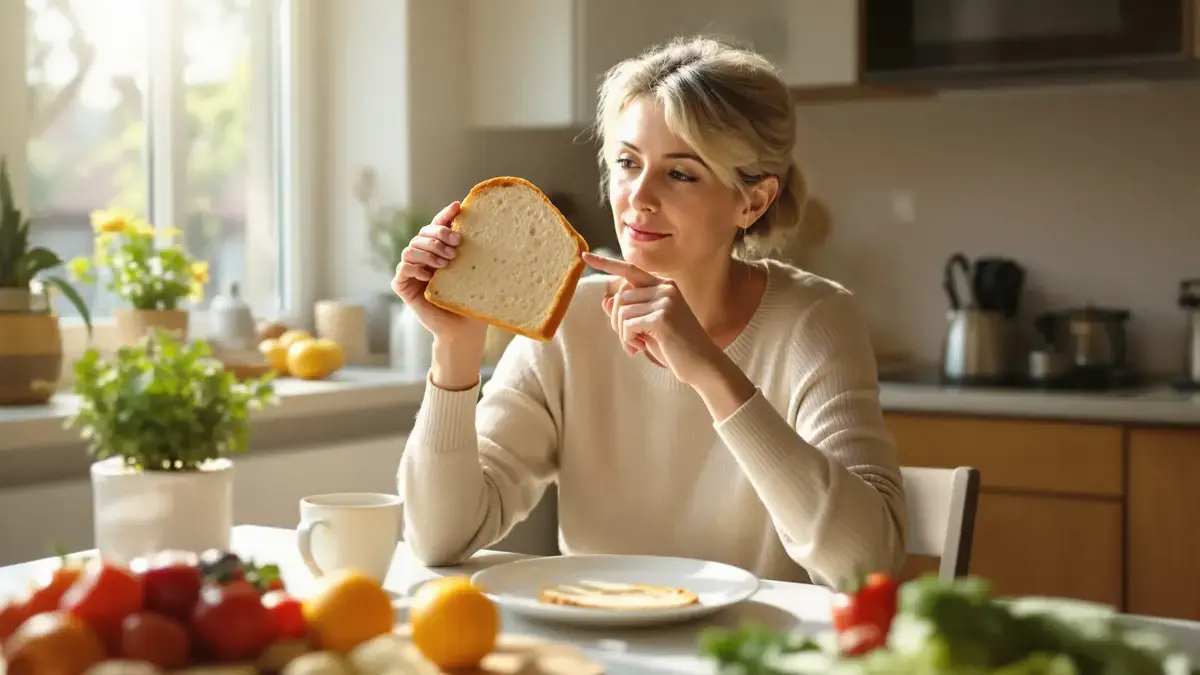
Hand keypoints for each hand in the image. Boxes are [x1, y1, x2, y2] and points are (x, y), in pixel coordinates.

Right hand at [391, 202, 486, 346]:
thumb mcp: (475, 272)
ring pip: (410, 248)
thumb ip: (475, 251)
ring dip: (428, 252)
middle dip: (438, 236)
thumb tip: (494, 225)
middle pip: (422, 233)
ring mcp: (412, 271)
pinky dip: (416, 268)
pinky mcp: (403, 286)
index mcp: (440, 250)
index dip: (445, 215)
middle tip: (456, 247)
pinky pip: (403, 268)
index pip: (438, 225)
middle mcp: (423, 257)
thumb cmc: (471, 300)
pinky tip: (430, 277)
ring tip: (445, 264)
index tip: (458, 207)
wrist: (463, 329)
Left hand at [582, 251, 721, 385]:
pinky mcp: (662, 316)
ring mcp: (665, 300)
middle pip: (620, 297)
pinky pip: (627, 325)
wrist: (702, 365)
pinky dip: (628, 340)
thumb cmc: (674, 346)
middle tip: (630, 341)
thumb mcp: (647, 327)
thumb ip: (628, 313)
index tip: (584, 256)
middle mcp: (665, 288)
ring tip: (637, 346)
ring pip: (621, 311)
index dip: (606, 264)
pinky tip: (640, 349)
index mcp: (663, 286)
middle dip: (618, 322)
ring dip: (623, 333)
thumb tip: (606, 301)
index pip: (629, 270)